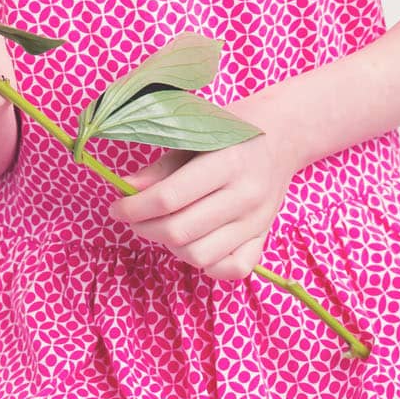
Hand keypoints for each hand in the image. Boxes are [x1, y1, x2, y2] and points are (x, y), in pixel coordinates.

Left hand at [107, 94, 301, 280]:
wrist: (283, 134)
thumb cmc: (233, 128)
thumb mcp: (196, 134)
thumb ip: (162, 166)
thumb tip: (127, 190)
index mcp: (227, 161)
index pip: (170, 197)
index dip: (135, 208)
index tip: (116, 208)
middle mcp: (246, 195)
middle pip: (181, 231)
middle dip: (145, 228)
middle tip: (133, 217)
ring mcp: (257, 221)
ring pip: (200, 255)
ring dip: (170, 247)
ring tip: (162, 227)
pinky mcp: (264, 237)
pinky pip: (232, 270)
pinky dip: (206, 265)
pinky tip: (193, 243)